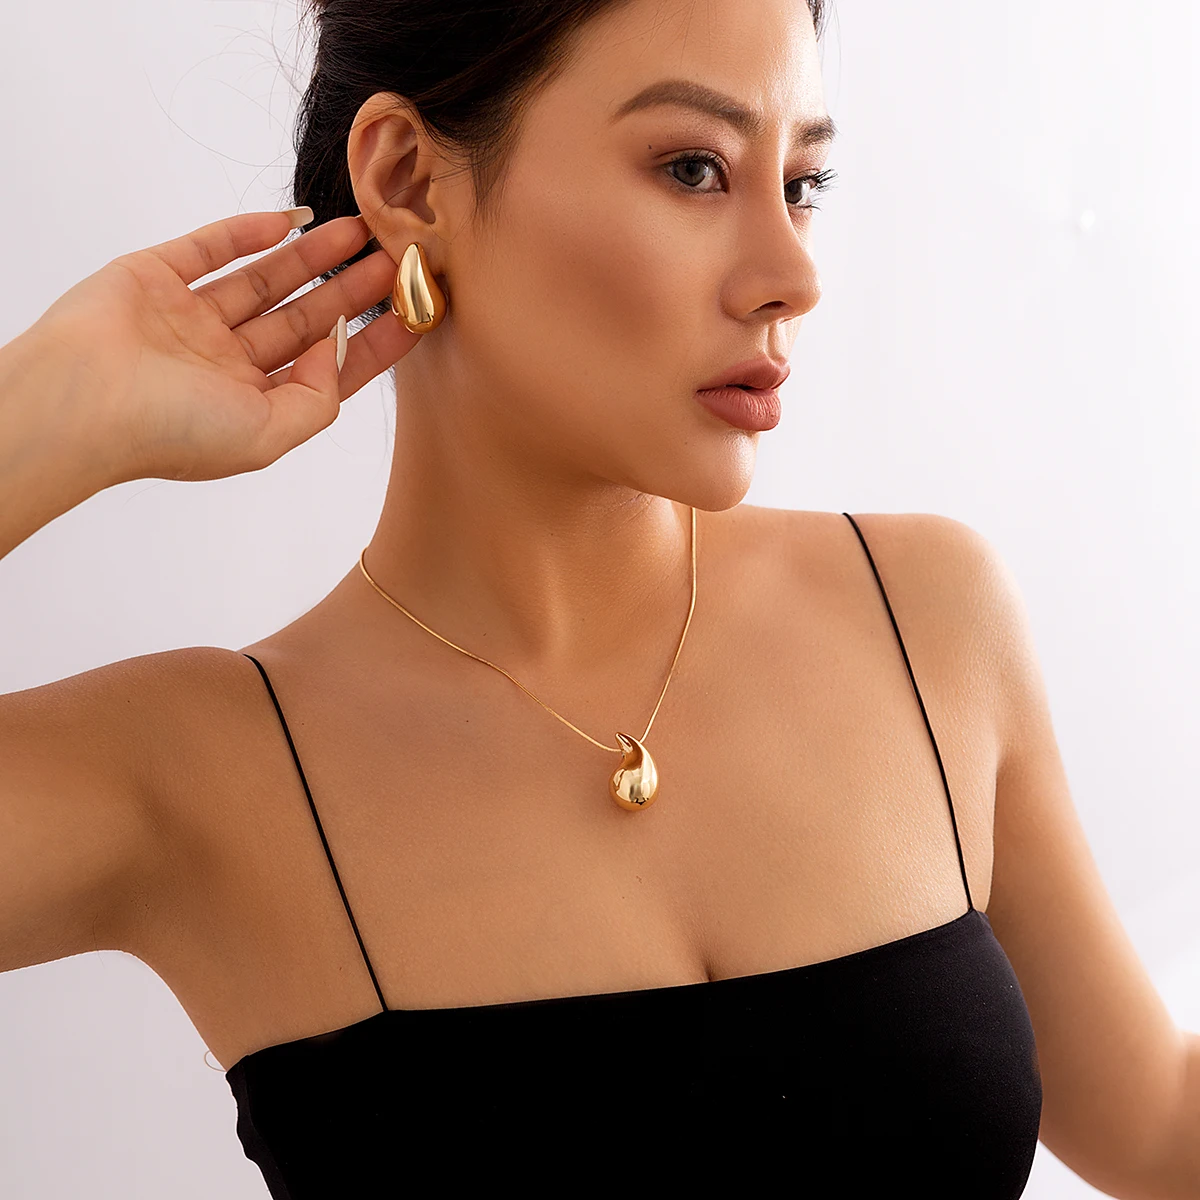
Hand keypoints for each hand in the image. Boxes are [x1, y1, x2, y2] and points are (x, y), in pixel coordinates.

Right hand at [23, 209, 416, 483]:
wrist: (82, 401)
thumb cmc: (172, 432)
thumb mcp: (269, 436)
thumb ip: (318, 398)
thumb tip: (338, 347)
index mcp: (252, 405)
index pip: (327, 370)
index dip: (372, 343)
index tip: (414, 314)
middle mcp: (225, 363)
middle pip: (304, 320)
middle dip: (352, 291)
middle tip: (397, 259)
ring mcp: (190, 319)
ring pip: (266, 280)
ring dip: (314, 257)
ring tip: (361, 231)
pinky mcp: (155, 278)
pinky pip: (212, 248)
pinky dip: (251, 232)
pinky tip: (295, 220)